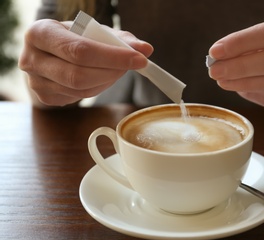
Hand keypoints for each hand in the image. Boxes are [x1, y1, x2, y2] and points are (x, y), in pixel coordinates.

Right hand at [19, 19, 152, 106]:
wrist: (49, 51)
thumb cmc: (74, 37)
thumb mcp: (93, 31)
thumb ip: (121, 39)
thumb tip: (146, 49)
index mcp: (40, 33)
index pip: (80, 50)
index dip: (113, 57)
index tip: (139, 58)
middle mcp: (31, 59)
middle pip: (79, 75)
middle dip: (113, 71)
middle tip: (134, 65)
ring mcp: (36, 82)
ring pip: (81, 89)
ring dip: (107, 80)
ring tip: (116, 69)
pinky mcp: (45, 98)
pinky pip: (79, 97)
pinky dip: (97, 88)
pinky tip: (100, 77)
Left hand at [208, 18, 263, 112]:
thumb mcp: (260, 44)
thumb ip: (242, 49)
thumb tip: (217, 57)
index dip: (242, 42)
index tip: (216, 51)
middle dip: (241, 66)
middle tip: (215, 71)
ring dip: (245, 83)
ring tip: (222, 81)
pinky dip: (256, 96)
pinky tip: (241, 91)